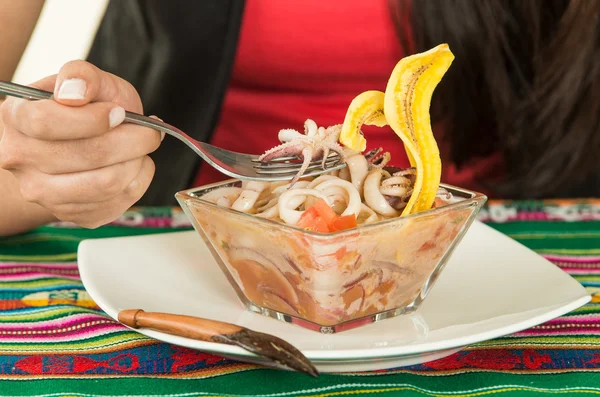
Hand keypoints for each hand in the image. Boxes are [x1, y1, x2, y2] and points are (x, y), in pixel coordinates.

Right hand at [0, 61, 161, 227]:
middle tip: (149, 131)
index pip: (47, 122)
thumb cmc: (87, 108)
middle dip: (133, 140)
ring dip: (138, 161)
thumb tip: (74, 92)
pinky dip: (138, 180)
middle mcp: (21, 161)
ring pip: (107, 183)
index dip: (93, 118)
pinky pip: (118, 201)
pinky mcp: (73, 214)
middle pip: (88, 155)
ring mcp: (44, 194)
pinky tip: (133, 165)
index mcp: (16, 119)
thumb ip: (81, 76)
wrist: (83, 143)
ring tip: (141, 147)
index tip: (119, 113)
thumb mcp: (87, 80)